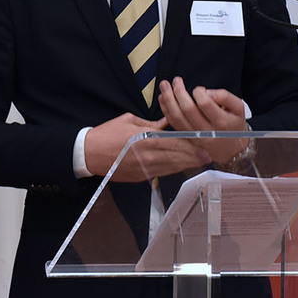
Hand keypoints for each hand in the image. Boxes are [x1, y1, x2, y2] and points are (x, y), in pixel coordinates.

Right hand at [84, 112, 207, 181]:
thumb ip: (152, 123)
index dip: (193, 142)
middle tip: (209, 153)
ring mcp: (146, 168)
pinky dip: (175, 169)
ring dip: (189, 164)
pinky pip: (163, 173)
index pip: (176, 140)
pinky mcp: (142, 177)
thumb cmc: (108, 133)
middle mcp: (149, 155)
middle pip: (179, 156)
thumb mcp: (130, 120)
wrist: (88, 154)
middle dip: (195, 154)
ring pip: (174, 167)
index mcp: (147, 138)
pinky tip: (184, 166)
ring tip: (202, 160)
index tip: (205, 140)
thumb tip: (168, 122)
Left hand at [157, 77, 250, 163]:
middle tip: (176, 80)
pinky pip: (174, 124)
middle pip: (188, 110)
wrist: (232, 150)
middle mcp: (207, 131)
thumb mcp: (239, 108)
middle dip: (179, 92)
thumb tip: (207, 92)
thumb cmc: (234, 125)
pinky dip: (166, 110)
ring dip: (168, 100)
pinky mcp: (188, 139)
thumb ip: (225, 96)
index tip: (199, 89)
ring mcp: (196, 137)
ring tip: (165, 86)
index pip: (205, 104)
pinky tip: (163, 99)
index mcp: (221, 122)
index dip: (199, 92)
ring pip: (177, 118)